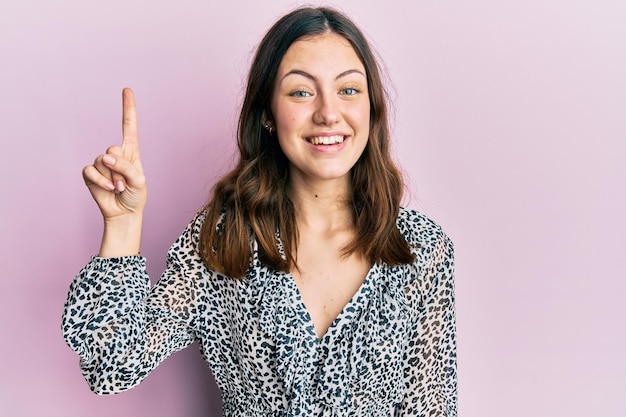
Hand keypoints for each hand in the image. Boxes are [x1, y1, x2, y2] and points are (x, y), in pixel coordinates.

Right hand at [82, 88, 146, 220]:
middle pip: (113, 150)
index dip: (128, 108)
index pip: (129, 126)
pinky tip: (109, 189)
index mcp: (131, 152)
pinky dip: (100, 181)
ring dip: (112, 179)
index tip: (127, 90)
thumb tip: (105, 158)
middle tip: (125, 184)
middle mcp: (116, 154)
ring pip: (102, 162)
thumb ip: (125, 166)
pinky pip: (90, 170)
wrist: (124, 213)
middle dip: (120, 169)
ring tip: (119, 188)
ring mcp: (102, 164)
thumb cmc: (136, 195)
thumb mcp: (139, 180)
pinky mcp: (90, 173)